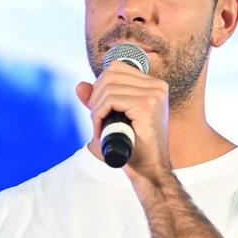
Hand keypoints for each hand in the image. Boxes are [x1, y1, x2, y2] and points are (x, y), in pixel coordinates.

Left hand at [76, 60, 170, 180]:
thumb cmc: (133, 147)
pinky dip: (99, 115)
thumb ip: (98, 101)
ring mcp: (154, 94)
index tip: (98, 107)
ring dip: (96, 108)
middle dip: (96, 96)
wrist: (148, 170)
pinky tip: (100, 130)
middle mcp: (157, 86)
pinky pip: (111, 100)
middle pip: (111, 74)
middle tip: (95, 119)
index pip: (117, 68)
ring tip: (99, 127)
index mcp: (154, 85)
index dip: (100, 85)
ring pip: (109, 88)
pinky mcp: (147, 105)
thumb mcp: (113, 119)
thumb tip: (80, 85)